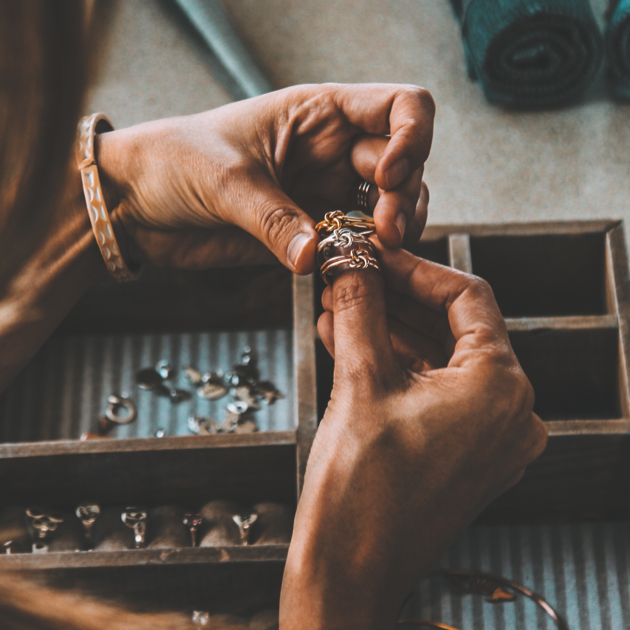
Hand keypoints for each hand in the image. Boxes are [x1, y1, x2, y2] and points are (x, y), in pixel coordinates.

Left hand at [95, 83, 433, 271]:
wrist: (139, 203)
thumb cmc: (172, 162)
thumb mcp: (224, 179)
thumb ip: (273, 219)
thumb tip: (313, 255)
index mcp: (319, 114)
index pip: (400, 107)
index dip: (412, 137)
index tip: (389, 175)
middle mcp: (333, 151)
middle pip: (406, 164)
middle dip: (403, 198)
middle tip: (382, 232)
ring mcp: (326, 193)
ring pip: (390, 208)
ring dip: (395, 231)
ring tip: (374, 251)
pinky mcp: (312, 232)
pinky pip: (357, 244)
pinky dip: (368, 258)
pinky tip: (357, 268)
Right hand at [279, 247, 547, 629]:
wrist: (348, 573)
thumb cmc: (360, 490)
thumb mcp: (360, 381)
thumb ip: (359, 309)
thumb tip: (351, 262)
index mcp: (500, 388)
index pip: (467, 298)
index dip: (416, 269)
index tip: (376, 254)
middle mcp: (509, 413)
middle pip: (452, 329)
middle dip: (395, 300)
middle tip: (351, 278)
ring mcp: (489, 438)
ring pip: (438, 361)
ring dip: (388, 332)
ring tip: (338, 307)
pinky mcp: (465, 454)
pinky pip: (432, 393)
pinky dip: (395, 367)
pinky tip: (349, 343)